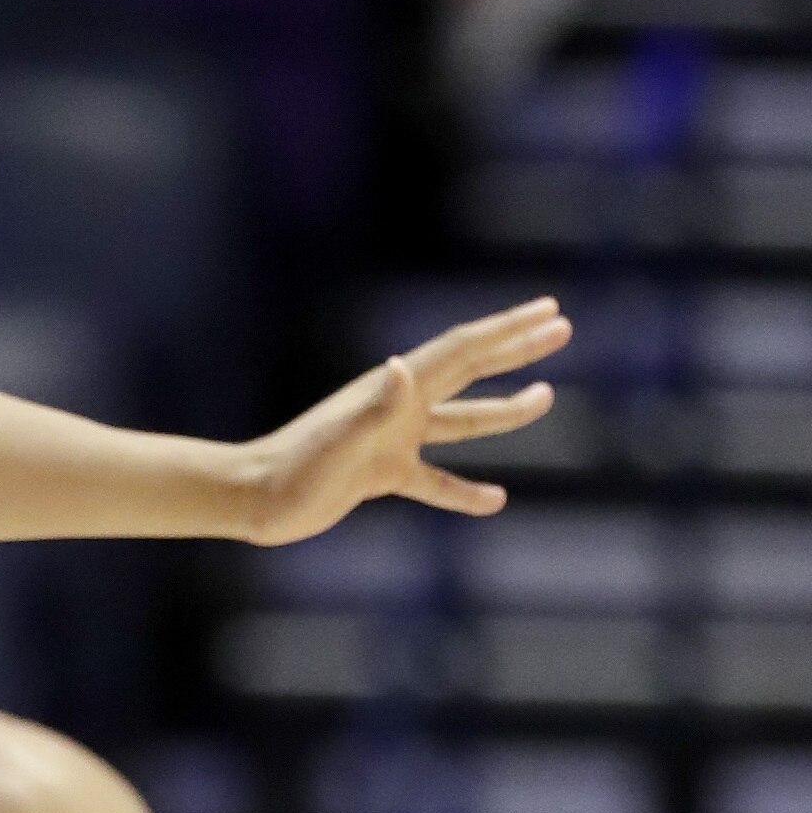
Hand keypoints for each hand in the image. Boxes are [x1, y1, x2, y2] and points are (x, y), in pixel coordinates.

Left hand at [240, 298, 568, 545]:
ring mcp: (390, 441)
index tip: (549, 312)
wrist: (251, 499)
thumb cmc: (292, 470)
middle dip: (515, 349)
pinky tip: (495, 500)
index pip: (462, 352)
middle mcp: (396, 408)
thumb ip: (375, 408)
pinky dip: (465, 490)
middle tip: (560, 327)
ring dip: (502, 410)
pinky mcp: (380, 475)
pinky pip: (435, 481)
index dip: (508, 331)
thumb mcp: (340, 440)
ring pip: (461, 422)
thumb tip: (403, 367)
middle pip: (469, 371)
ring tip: (546, 399)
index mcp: (393, 391)